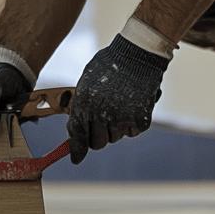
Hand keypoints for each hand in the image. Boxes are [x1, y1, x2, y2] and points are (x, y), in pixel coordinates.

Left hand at [68, 35, 169, 163]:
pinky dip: (131, 123)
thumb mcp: (87, 82)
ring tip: (120, 105)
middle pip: (97, 143)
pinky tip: (132, 104)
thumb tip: (76, 129)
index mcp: (85, 103)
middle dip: (98, 136)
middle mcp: (101, 113)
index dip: (76, 149)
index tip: (75, 158)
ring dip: (115, 127)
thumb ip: (81, 106)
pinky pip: (131, 132)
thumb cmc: (110, 65)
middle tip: (103, 125)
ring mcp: (121, 118)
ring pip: (115, 137)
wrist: (138, 54)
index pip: (78, 133)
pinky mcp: (139, 120)